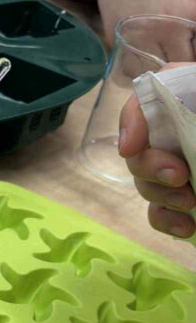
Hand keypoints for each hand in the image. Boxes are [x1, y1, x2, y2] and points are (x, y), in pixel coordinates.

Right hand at [119, 62, 194, 237]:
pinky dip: (167, 221)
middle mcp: (179, 130)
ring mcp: (180, 167)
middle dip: (150, 165)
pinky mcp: (184, 200)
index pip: (146, 100)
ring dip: (161, 195)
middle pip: (141, 147)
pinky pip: (160, 212)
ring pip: (147, 183)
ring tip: (190, 203)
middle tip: (179, 176)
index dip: (132, 121)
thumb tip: (183, 135)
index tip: (133, 146)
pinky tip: (187, 227)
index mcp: (190, 95)